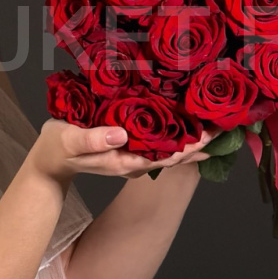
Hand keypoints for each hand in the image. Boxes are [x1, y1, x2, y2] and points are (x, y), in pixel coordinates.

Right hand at [26, 118, 222, 182]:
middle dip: (201, 140)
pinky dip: (175, 129)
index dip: (191, 146)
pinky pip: (158, 138)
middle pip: (176, 153)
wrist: (49, 158)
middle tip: (228, 122)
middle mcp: (135, 159)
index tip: (213, 133)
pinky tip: (187, 117)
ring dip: (192, 134)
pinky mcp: (129, 143)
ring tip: (217, 120)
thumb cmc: (57, 148)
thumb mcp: (69, 142)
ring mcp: (132, 152)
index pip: (167, 156)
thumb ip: (93, 140)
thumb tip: (122, 133)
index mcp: (126, 161)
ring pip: (170, 146)